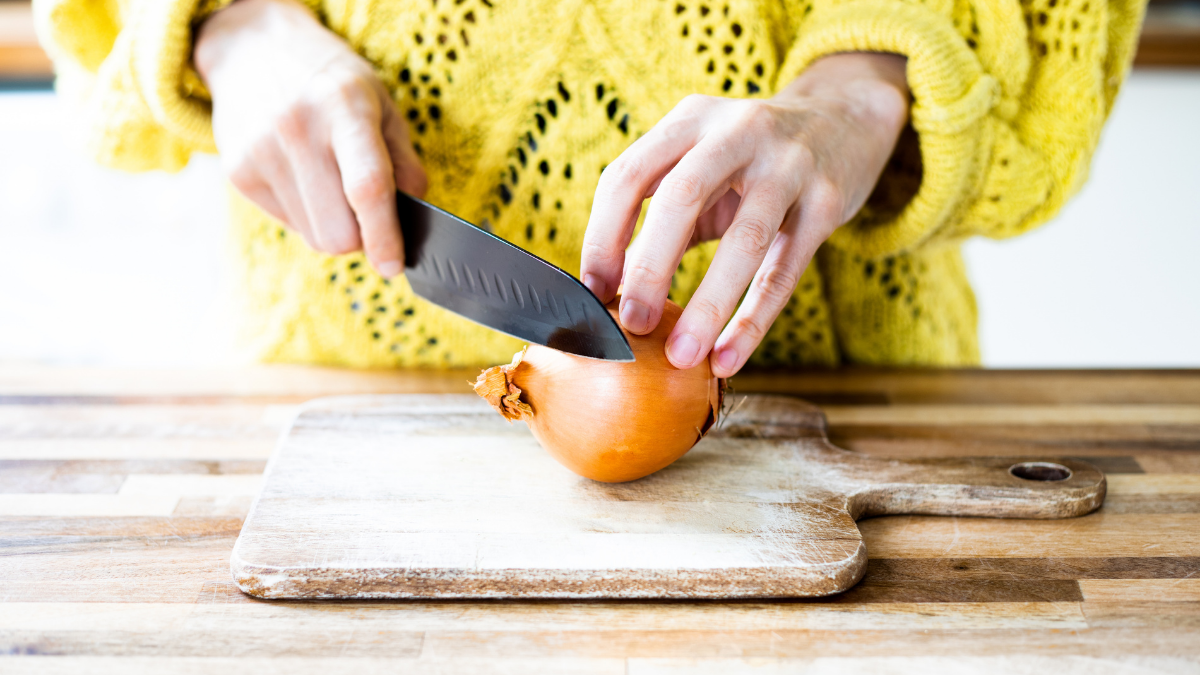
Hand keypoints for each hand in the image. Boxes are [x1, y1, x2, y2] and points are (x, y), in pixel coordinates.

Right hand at [195, 0, 426, 277]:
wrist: (252, 50)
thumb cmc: (332, 82)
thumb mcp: (381, 105)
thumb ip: (404, 162)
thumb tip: (414, 215)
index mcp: (344, 107)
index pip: (367, 187)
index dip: (384, 236)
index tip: (393, 266)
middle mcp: (297, 129)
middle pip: (337, 232)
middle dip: (362, 237)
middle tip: (369, 213)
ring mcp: (261, 153)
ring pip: (314, 237)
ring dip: (334, 226)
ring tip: (332, 183)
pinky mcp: (238, 173)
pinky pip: (289, 225)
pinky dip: (307, 215)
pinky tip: (305, 178)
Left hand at [580, 53, 908, 375]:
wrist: (846, 120)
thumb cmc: (752, 160)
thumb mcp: (701, 168)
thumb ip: (658, 220)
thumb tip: (609, 291)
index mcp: (690, 120)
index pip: (628, 175)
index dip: (603, 237)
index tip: (593, 292)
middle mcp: (738, 130)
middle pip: (682, 197)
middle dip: (651, 267)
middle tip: (633, 325)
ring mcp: (789, 163)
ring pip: (744, 239)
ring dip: (707, 305)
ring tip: (682, 356)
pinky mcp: (828, 201)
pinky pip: (785, 270)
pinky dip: (752, 321)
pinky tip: (727, 358)